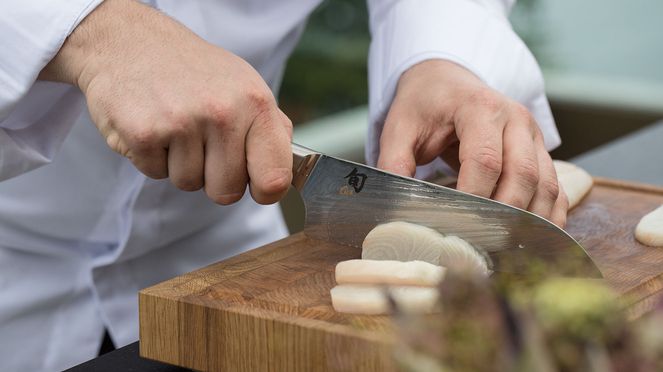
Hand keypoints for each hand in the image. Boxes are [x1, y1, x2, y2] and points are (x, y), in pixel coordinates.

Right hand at [39, 0, 291, 204]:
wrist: (131, 42)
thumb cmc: (194, 71)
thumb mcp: (244, 85)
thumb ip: (271, 126)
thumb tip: (289, 167)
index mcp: (256, 104)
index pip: (275, 179)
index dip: (265, 191)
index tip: (256, 185)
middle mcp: (222, 113)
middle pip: (227, 192)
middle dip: (213, 177)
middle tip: (202, 144)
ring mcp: (182, 123)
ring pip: (189, 184)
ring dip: (179, 164)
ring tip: (175, 126)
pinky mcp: (143, 133)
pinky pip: (156, 174)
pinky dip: (152, 157)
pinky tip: (154, 125)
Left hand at [378, 60, 567, 226]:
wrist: (446, 81)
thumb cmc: (424, 106)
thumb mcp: (400, 128)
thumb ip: (394, 162)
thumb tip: (395, 206)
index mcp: (479, 108)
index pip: (485, 160)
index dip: (474, 196)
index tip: (457, 224)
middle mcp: (515, 119)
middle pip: (522, 174)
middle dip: (504, 214)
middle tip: (482, 243)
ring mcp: (533, 135)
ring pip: (545, 184)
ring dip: (530, 220)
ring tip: (506, 248)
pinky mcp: (541, 152)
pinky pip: (555, 188)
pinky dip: (549, 215)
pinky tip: (534, 238)